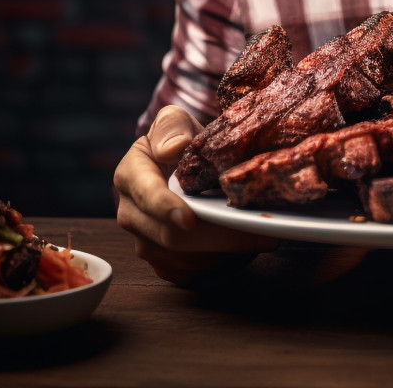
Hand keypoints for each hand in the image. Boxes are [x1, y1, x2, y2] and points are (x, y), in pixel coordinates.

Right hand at [113, 105, 278, 284]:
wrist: (179, 163)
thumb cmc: (178, 139)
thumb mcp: (174, 122)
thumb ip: (172, 127)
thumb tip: (174, 149)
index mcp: (130, 176)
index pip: (147, 196)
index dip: (167, 210)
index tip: (192, 219)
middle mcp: (131, 214)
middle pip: (169, 236)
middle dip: (214, 237)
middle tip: (255, 230)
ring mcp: (145, 241)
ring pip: (183, 258)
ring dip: (223, 252)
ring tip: (262, 236)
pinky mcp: (163, 259)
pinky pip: (189, 271)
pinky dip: (220, 263)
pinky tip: (248, 248)